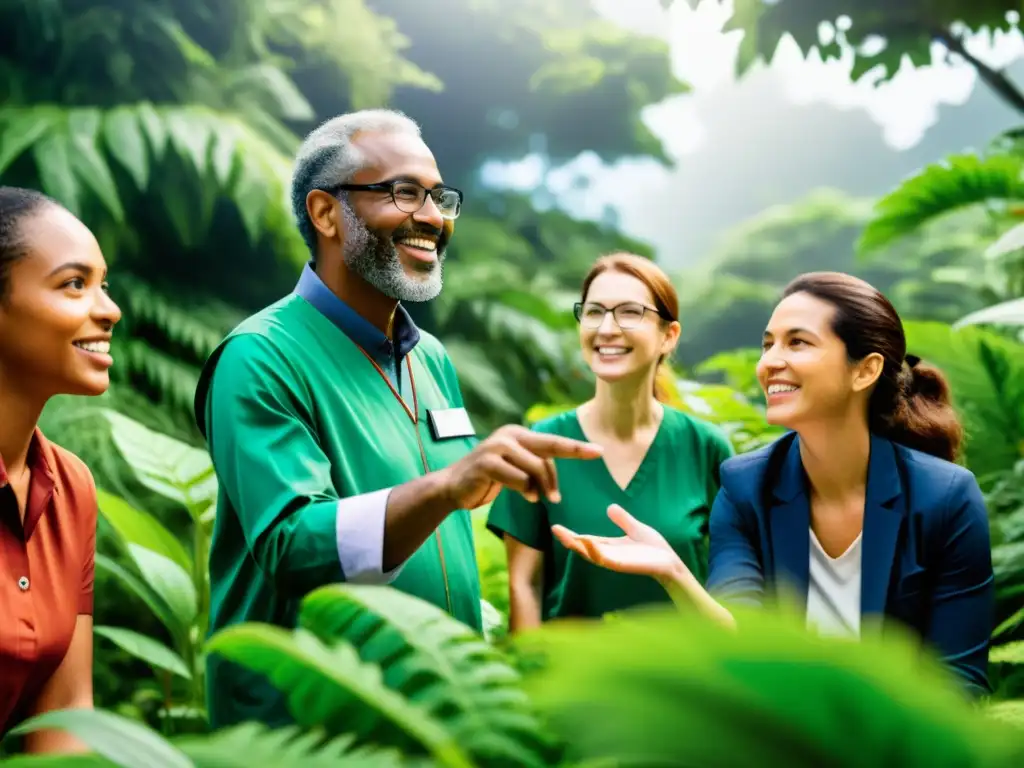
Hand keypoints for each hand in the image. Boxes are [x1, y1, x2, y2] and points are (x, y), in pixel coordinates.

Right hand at [440, 424, 601, 509]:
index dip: (576, 447)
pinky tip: (525, 496)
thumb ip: (533, 465)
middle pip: (549, 447)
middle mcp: (509, 435)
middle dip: (573, 455)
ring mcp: (497, 447)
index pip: (552, 442)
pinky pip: (518, 479)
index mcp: (518, 435)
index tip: (599, 451)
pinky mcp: (487, 463)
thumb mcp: (515, 470)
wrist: (453, 487)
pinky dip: (525, 491)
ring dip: (541, 488)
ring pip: (535, 467)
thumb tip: (554, 477)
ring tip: (537, 498)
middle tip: (596, 460)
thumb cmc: (489, 479)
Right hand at [552, 504, 687, 581]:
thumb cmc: (654, 548)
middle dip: (569, 540)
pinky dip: (595, 551)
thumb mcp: (636, 528)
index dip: (571, 535)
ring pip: (591, 555)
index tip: (556, 527)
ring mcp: (614, 561)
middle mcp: (608, 555)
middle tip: (555, 530)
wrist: (670, 561)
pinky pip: (605, 559)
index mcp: (610, 546)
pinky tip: (587, 542)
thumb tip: (609, 507)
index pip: (586, 540)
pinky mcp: (622, 566)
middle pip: (583, 548)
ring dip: (578, 546)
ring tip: (566, 536)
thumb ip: (623, 519)